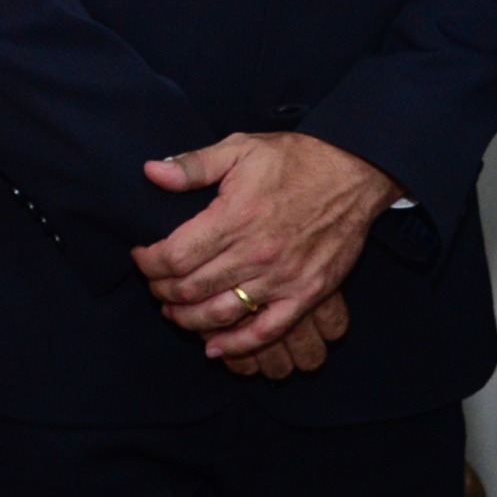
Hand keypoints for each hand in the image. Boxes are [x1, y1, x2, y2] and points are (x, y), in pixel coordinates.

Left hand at [134, 132, 398, 361]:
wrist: (354, 172)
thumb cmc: (295, 159)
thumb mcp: (240, 147)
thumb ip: (194, 165)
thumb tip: (151, 172)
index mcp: (235, 217)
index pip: (175, 256)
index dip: (149, 262)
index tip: (142, 256)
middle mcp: (256, 253)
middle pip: (191, 289)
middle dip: (162, 291)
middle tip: (154, 285)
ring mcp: (283, 278)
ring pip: (220, 314)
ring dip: (188, 320)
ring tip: (174, 311)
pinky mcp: (306, 294)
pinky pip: (266, 330)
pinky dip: (237, 345)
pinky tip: (213, 349)